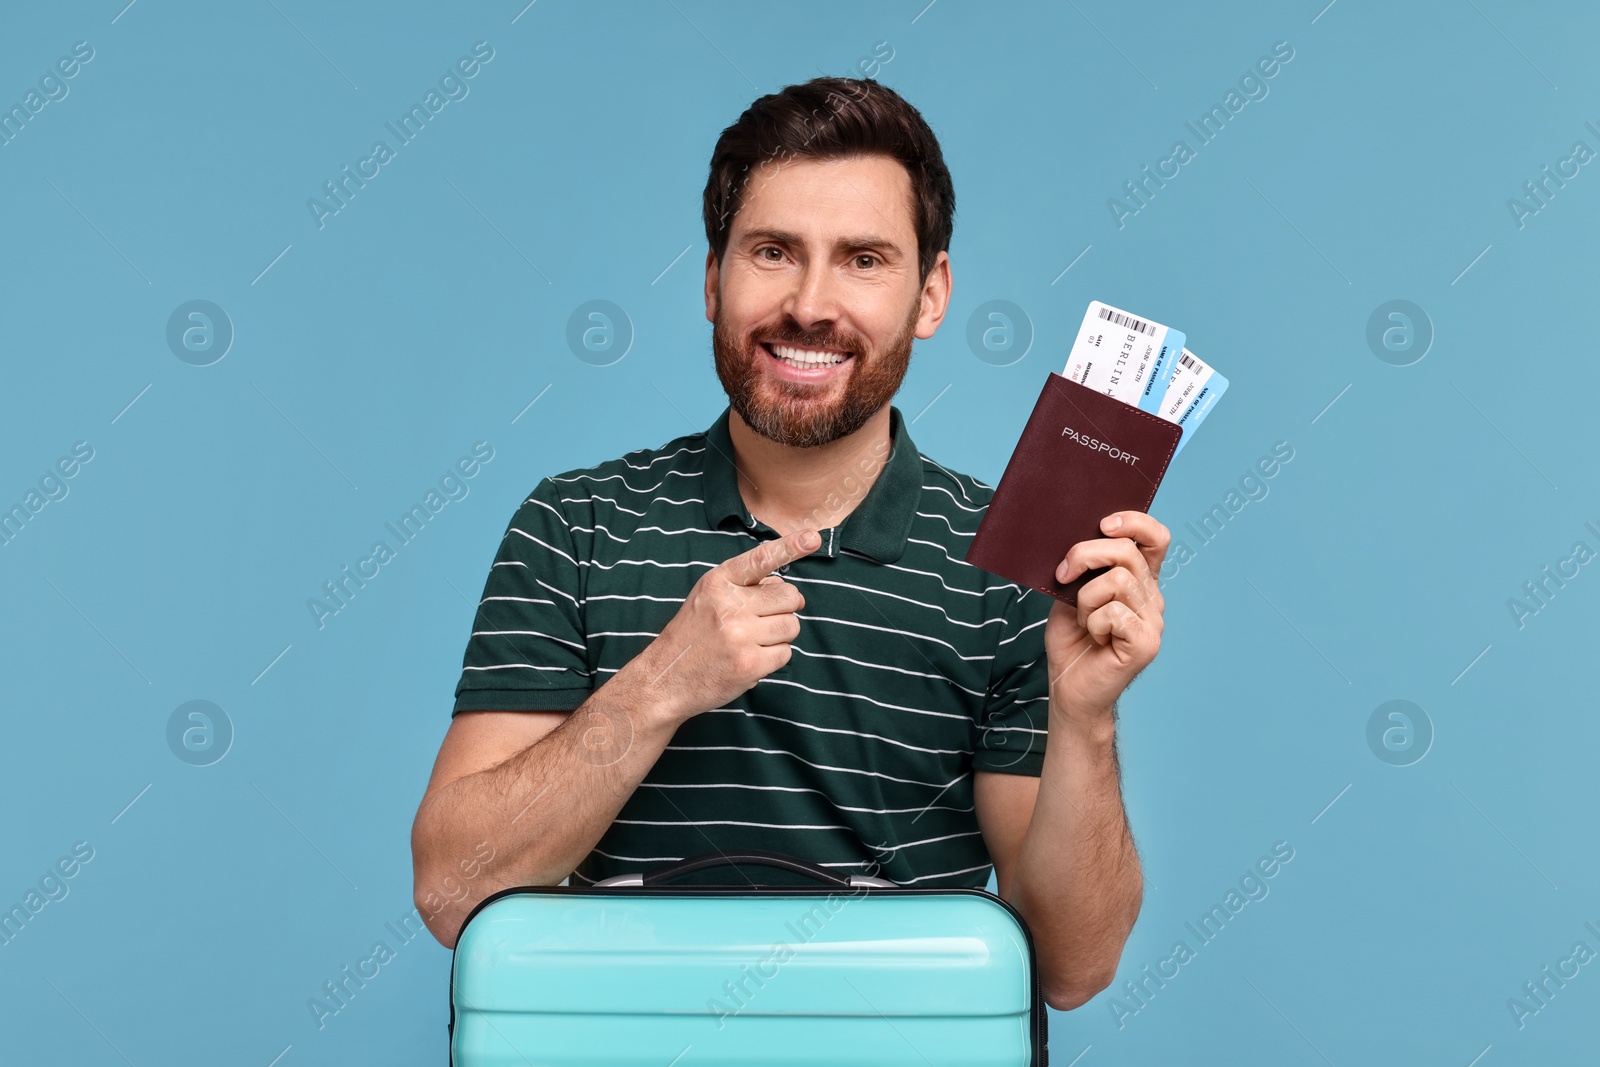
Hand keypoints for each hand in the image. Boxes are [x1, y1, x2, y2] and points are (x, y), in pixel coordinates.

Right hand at [625, 528, 820, 722]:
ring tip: (751, 642)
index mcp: (718, 583)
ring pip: (792, 626)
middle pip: (789, 597)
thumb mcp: (708, 598)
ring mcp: (739, 636)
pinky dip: (773, 658)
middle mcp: (729, 605)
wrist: (665, 678)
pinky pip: (786, 653)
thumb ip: (747, 587)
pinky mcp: (749, 664)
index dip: (790, 547)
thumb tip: (793, 592)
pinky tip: (750, 659)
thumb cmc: (693, 635)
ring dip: (779, 635)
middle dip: (783, 609)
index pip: (760, 559)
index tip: (813, 537)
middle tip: (760, 621)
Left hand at [1044, 511, 1169, 725]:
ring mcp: (1154, 621)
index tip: (1103, 524)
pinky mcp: (1146, 643)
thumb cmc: (1071, 640)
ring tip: (1085, 621)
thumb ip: (1083, 568)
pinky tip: (1096, 639)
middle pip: (1127, 551)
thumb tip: (1079, 538)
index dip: (1134, 522)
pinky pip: (1113, 613)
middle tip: (1062, 574)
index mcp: (1139, 581)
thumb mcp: (1070, 594)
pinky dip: (1093, 623)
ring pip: (1116, 581)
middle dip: (1085, 555)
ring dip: (1085, 600)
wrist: (1069, 686)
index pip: (1155, 538)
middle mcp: (1152, 597)